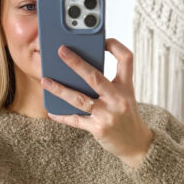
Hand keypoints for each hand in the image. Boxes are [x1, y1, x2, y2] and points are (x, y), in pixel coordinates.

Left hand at [41, 38, 153, 167]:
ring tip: (46, 81)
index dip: (115, 46)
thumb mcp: (125, 96)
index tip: (102, 39)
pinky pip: (76, 120)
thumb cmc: (127, 117)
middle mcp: (118, 99)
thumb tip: (81, 70)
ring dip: (60, 90)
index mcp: (126, 87)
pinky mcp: (99, 129)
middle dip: (76, 63)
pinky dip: (62, 116)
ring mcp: (108, 115)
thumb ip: (109, 83)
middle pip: (95, 77)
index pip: (126, 59)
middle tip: (61, 51)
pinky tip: (51, 111)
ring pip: (80, 99)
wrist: (137, 144)